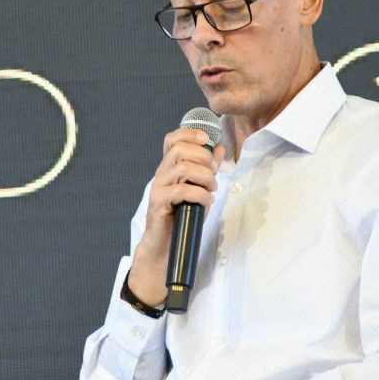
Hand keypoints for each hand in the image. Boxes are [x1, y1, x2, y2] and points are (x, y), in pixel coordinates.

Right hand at [128, 128, 225, 305]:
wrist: (166, 246)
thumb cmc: (183, 218)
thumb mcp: (200, 189)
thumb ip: (209, 169)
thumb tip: (220, 148)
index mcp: (170, 167)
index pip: (172, 139)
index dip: (189, 133)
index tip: (207, 139)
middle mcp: (162, 174)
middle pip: (180, 149)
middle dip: (203, 158)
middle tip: (214, 175)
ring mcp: (158, 187)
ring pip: (182, 168)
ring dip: (205, 177)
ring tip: (212, 190)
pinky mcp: (158, 203)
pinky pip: (182, 190)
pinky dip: (200, 194)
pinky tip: (207, 201)